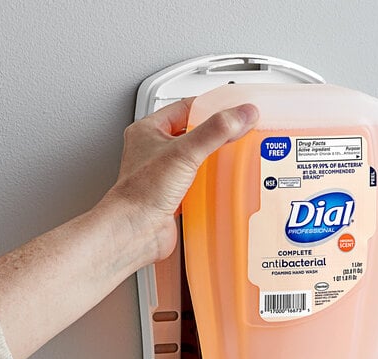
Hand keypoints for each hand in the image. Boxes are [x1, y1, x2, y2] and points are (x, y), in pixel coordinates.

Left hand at [101, 98, 258, 263]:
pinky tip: (221, 184)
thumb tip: (242, 114)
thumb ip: (216, 131)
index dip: (211, 106)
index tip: (234, 109)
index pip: (186, 108)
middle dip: (215, 134)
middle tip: (237, 132)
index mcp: (149, 131)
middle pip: (193, 133)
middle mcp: (154, 151)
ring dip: (213, 159)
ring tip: (232, 155)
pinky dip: (211, 183)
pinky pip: (197, 184)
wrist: (135, 231)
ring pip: (195, 159)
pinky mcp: (173, 196)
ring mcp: (164, 175)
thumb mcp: (184, 152)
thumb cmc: (141, 193)